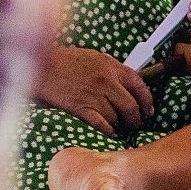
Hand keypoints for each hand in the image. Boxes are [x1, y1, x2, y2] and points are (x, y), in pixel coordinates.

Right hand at [36, 46, 154, 136]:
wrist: (42, 66)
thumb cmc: (66, 61)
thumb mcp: (95, 57)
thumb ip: (112, 69)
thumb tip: (127, 83)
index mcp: (112, 66)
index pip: (140, 85)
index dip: (147, 101)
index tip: (148, 110)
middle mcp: (106, 81)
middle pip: (131, 106)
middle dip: (136, 119)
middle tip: (134, 124)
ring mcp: (94, 95)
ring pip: (116, 117)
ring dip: (119, 125)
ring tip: (118, 127)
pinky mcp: (80, 107)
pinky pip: (101, 124)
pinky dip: (108, 130)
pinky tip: (109, 131)